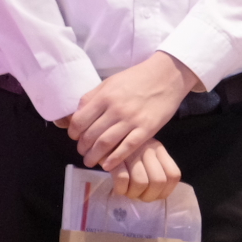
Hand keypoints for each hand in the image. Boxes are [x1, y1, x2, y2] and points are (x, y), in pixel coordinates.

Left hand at [64, 53, 200, 172]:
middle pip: (91, 135)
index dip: (74, 133)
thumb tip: (76, 115)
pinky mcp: (147, 129)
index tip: (75, 138)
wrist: (167, 75)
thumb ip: (92, 97)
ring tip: (91, 161)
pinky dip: (115, 159)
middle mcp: (116, 109)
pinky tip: (108, 166)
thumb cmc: (137, 78)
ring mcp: (132, 120)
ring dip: (94, 156)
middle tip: (83, 152)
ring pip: (106, 143)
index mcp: (105, 96)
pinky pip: (127, 147)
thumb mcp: (110, 82)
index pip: (80, 120)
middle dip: (83, 148)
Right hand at [110, 139, 182, 202]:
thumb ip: (153, 169)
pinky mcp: (114, 156)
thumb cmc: (121, 149)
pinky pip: (122, 179)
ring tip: (127, 192)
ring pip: (141, 182)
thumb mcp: (143, 154)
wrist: (97, 136)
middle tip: (138, 196)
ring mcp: (131, 152)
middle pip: (158, 182)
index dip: (165, 191)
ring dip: (133, 194)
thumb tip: (158, 194)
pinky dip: (120, 189)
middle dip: (148, 196)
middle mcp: (148, 149)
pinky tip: (118, 188)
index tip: (154, 196)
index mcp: (158, 149)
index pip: (173, 175)